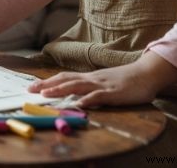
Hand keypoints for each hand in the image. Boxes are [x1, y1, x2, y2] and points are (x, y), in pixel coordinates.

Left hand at [27, 52, 176, 107]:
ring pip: (78, 86)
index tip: (32, 86)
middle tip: (30, 90)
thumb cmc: (126, 79)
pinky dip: (88, 99)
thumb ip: (90, 88)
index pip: (64, 77)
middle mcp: (92, 79)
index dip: (48, 81)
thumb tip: (75, 95)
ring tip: (46, 94)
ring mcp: (103, 84)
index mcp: (89, 77)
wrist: (147, 72)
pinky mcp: (114, 93)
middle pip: (65, 80)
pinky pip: (99, 96)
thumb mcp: (104, 82)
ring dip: (61, 90)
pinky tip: (79, 103)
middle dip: (47, 84)